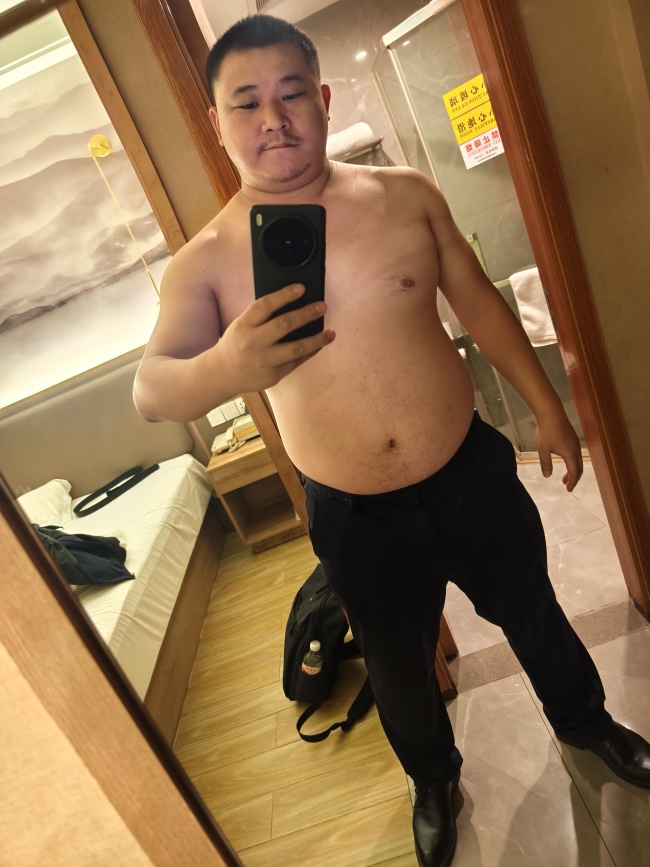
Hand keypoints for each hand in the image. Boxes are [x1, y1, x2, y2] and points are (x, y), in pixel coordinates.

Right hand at [216, 284, 334, 391]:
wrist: (222, 374)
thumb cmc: (236, 344)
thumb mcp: (241, 325)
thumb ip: (261, 316)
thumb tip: (291, 303)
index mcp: (244, 326)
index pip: (265, 305)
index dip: (284, 295)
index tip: (301, 288)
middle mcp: (254, 343)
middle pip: (284, 325)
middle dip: (307, 314)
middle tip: (322, 307)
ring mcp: (265, 361)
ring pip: (297, 348)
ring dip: (317, 339)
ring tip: (330, 333)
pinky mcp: (273, 375)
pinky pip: (297, 362)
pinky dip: (310, 352)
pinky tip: (319, 344)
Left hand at [535, 411, 582, 491]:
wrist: (552, 413)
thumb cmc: (547, 431)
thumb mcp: (543, 449)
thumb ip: (545, 463)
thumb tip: (548, 476)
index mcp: (570, 454)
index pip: (574, 472)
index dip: (572, 482)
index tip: (569, 490)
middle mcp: (576, 449)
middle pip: (579, 468)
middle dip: (574, 478)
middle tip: (567, 486)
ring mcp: (575, 443)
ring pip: (578, 461)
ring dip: (573, 470)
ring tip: (565, 477)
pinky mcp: (573, 437)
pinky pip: (576, 454)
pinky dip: (572, 462)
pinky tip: (564, 461)